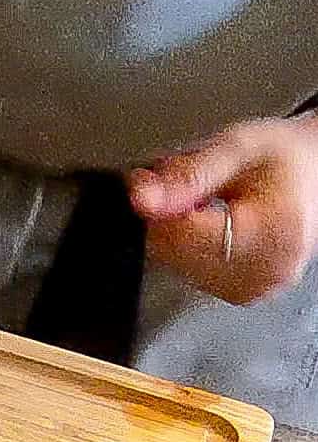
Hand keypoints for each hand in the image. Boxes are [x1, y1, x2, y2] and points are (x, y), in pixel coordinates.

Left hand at [128, 115, 317, 304]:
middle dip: (162, 217)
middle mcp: (267, 272)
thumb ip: (186, 175)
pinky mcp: (243, 292)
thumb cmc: (283, 158)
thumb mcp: (235, 148)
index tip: (147, 184)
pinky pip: (190, 273)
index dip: (156, 209)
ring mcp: (255, 288)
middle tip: (174, 184)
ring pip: (176, 265)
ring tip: (198, 202)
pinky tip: (204, 224)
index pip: (184, 236)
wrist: (311, 171)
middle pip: (177, 254)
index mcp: (273, 235)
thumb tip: (141, 199)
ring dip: (171, 233)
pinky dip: (185, 248)